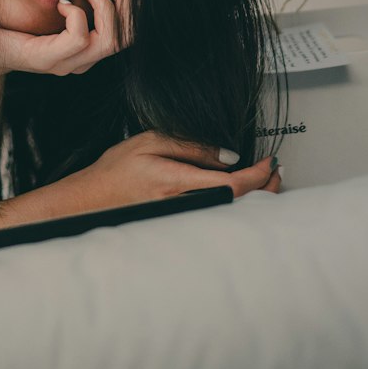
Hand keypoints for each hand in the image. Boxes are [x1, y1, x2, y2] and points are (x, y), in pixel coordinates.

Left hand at [0, 0, 132, 77]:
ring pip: (109, 40)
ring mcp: (68, 63)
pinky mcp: (49, 60)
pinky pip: (78, 37)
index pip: (131, 34)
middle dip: (125, 3)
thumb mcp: (55, 5)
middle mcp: (83, 61)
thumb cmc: (17, 21)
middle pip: (127, 38)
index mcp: (88, 49)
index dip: (132, 4)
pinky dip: (75, 13)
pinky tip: (60, 3)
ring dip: (104, 6)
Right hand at [61, 130, 280, 213]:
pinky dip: (236, 207)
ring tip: (266, 182)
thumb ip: (191, 147)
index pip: (233, 184)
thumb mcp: (150, 142)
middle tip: (277, 172)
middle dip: (266, 189)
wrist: (90, 201)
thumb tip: (229, 156)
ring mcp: (184, 220)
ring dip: (254, 199)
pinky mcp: (181, 225)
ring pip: (232, 214)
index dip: (258, 175)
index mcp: (178, 182)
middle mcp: (185, 206)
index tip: (270, 162)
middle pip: (240, 205)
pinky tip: (240, 197)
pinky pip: (218, 218)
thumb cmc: (115, 172)